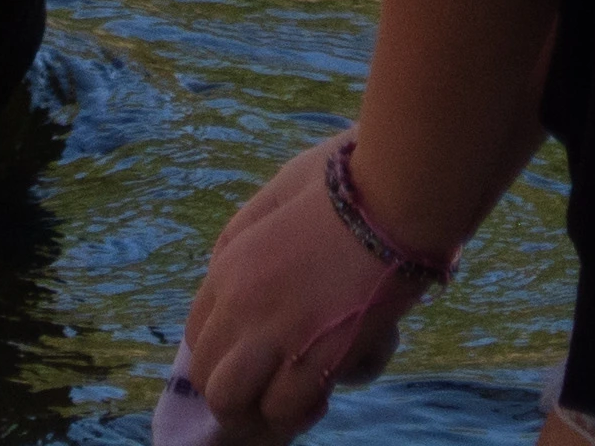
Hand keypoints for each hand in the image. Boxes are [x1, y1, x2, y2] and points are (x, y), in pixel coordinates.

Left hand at [166, 136, 436, 439]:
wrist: (396, 196)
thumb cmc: (347, 182)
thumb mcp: (279, 190)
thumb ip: (249, 227)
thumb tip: (232, 261)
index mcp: (229, 266)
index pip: (197, 333)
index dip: (225, 349)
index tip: (258, 349)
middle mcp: (239, 308)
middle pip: (207, 375)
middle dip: (237, 385)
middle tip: (275, 378)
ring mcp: (273, 338)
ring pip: (231, 404)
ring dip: (258, 407)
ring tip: (292, 395)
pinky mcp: (314, 361)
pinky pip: (282, 411)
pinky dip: (297, 412)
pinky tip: (322, 392)